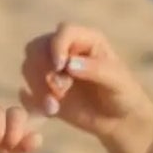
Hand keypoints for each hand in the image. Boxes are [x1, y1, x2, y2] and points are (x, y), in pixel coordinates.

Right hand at [20, 22, 151, 140]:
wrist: (120, 120)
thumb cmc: (124, 93)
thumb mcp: (117, 81)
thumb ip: (96, 69)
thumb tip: (69, 64)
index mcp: (85, 40)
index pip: (63, 31)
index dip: (57, 45)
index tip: (60, 66)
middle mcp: (65, 50)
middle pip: (37, 46)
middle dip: (43, 68)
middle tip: (61, 88)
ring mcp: (53, 70)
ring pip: (29, 67)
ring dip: (38, 86)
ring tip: (55, 106)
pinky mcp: (46, 90)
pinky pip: (28, 91)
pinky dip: (35, 101)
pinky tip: (51, 111)